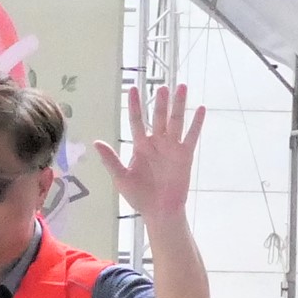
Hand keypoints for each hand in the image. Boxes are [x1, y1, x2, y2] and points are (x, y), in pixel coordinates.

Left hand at [90, 83, 204, 222]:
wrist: (159, 211)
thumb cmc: (139, 196)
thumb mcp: (121, 178)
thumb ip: (111, 160)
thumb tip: (96, 142)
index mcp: (140, 146)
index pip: (136, 120)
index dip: (134, 105)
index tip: (132, 88)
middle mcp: (156, 142)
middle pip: (158, 117)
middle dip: (160, 102)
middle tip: (162, 86)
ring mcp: (171, 147)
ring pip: (176, 121)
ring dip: (178, 105)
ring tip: (181, 87)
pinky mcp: (185, 155)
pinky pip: (191, 136)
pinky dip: (196, 123)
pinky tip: (201, 109)